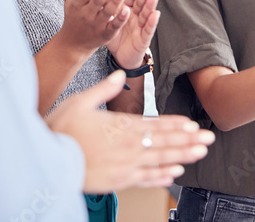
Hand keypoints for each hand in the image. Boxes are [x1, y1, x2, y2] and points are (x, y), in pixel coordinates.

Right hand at [47, 71, 215, 191]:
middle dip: (188, 141)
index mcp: (119, 126)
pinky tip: (174, 173)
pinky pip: (145, 179)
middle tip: (208, 139)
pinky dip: (161, 176)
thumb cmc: (59, 129)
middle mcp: (127, 147)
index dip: (176, 125)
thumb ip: (102, 88)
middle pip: (164, 143)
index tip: (193, 125)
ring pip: (159, 161)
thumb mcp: (79, 101)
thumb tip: (119, 73)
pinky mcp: (117, 181)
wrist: (46, 161)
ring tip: (199, 154)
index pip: (155, 125)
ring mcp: (124, 165)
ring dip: (182, 156)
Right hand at [60, 0, 129, 54]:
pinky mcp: (105, 35)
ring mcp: (95, 25)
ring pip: (106, 12)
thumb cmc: (73, 16)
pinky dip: (120, 19)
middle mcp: (85, 14)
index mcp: (77, 4)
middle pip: (97, 1)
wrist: (73, 44)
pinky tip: (127, 10)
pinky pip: (113, 26)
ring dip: (115, 2)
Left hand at [107, 0, 159, 68]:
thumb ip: (108, 8)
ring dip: (151, 5)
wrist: (120, 56)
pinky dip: (152, 22)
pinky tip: (155, 14)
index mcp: (128, 11)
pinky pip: (148, 30)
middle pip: (142, 4)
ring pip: (146, 14)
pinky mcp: (144, 39)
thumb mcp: (110, 21)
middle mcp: (136, 17)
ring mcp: (141, 27)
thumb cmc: (116, 37)